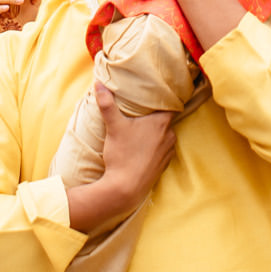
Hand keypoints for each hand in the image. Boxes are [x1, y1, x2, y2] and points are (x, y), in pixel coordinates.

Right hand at [65, 84, 177, 233]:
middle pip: (167, 119)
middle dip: (156, 115)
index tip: (158, 93)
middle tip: (143, 110)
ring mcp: (168, 151)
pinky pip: (163, 149)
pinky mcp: (164, 164)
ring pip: (165, 135)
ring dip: (156, 132)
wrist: (125, 188)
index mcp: (161, 123)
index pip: (172, 103)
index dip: (166, 97)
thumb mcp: (113, 126)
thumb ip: (107, 104)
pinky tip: (143, 147)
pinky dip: (155, 146)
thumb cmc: (122, 155)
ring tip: (141, 129)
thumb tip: (98, 83)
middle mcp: (169, 135)